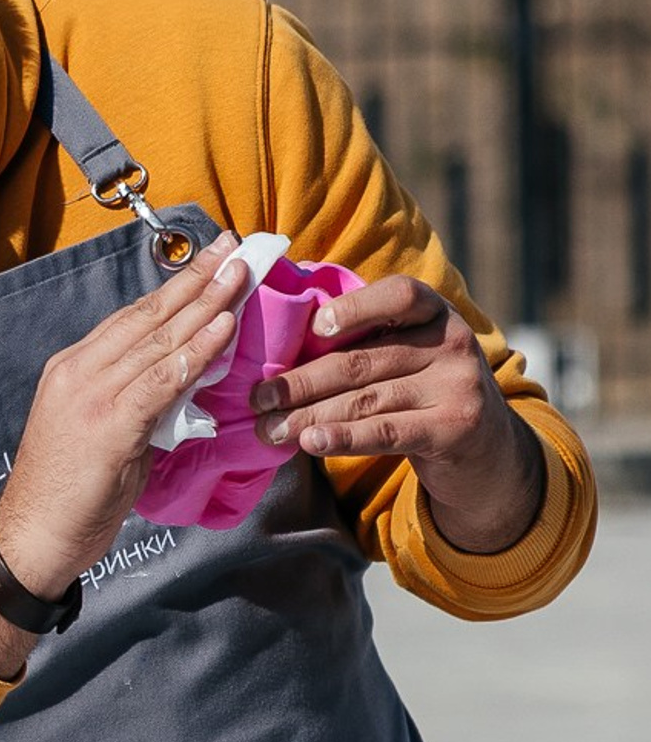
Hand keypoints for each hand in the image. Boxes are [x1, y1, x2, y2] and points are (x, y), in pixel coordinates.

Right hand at [0, 233, 251, 598]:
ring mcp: (91, 397)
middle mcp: (77, 373)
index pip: (130, 319)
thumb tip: (183, 382)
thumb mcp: (103, 433)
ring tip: (239, 276)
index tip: (208, 261)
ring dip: (205, 305)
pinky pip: (161, 381)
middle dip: (195, 280)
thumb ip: (138, 402)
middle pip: (146, 317)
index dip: (173, 288)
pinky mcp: (109, 426)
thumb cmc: (68, 494)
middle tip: (233, 248)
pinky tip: (223, 328)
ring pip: (157, 341)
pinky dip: (195, 353)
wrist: (33, 537)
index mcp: (71, 370)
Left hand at [247, 276, 542, 553]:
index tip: (314, 327)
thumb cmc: (420, 389)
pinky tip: (310, 442)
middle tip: (257, 399)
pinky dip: (343, 437)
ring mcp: (458, 384)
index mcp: (434, 312)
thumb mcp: (406, 351)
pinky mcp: (455, 427)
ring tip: (268, 429)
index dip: (355, 308)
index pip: (399, 295)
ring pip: (365, 400)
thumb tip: (278, 340)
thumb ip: (362, 339)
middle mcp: (452, 341)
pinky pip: (387, 431)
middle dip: (300, 382)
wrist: (484, 446)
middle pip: (361, 361)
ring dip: (307, 417)